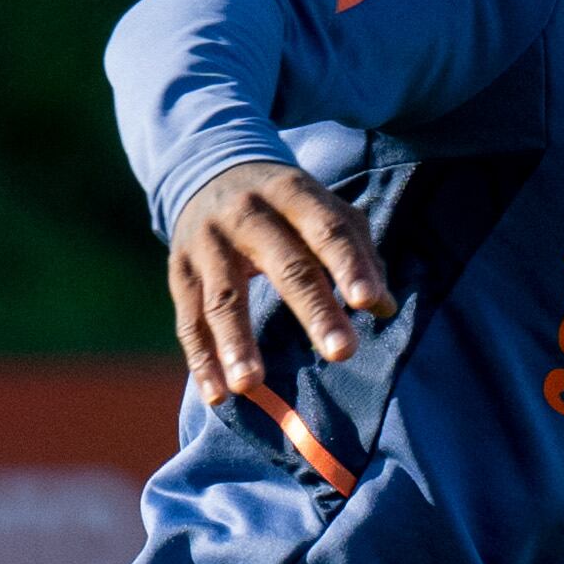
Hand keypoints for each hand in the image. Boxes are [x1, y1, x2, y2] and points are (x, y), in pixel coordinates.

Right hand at [166, 161, 387, 400]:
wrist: (207, 170)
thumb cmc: (286, 205)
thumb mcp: (323, 209)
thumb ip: (359, 253)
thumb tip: (382, 306)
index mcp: (293, 194)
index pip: (328, 230)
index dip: (350, 264)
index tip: (367, 301)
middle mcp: (247, 214)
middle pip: (285, 265)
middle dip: (314, 310)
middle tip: (342, 353)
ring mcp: (208, 243)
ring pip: (224, 298)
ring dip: (237, 344)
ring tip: (251, 386)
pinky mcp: (181, 271)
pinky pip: (189, 320)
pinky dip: (201, 360)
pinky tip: (217, 394)